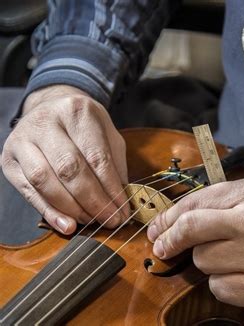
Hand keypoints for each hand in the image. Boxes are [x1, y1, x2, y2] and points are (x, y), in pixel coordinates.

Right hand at [1, 85, 128, 234]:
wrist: (50, 106)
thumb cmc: (84, 125)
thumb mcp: (108, 134)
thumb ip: (115, 165)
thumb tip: (121, 201)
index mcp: (76, 111)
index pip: (96, 156)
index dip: (111, 188)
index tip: (123, 210)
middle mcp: (45, 122)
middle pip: (69, 169)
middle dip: (93, 201)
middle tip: (110, 219)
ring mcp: (22, 140)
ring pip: (44, 181)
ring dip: (71, 208)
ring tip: (91, 222)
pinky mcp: (9, 160)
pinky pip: (28, 192)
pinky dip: (49, 212)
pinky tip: (67, 225)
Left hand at [147, 177, 243, 310]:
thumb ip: (218, 201)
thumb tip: (173, 218)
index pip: (195, 204)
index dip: (168, 217)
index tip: (157, 228)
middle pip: (191, 231)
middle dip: (169, 240)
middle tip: (162, 246)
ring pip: (203, 262)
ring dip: (209, 261)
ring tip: (234, 257)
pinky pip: (218, 287)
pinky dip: (223, 283)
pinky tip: (243, 274)